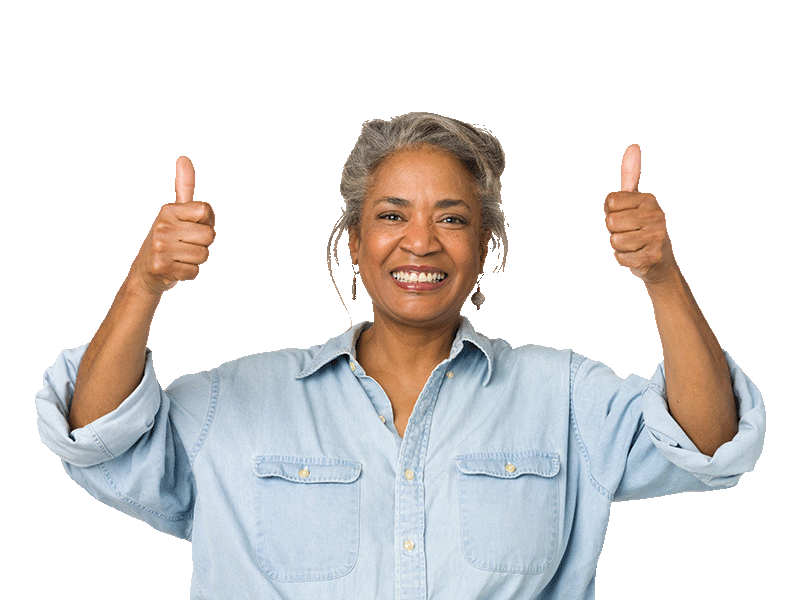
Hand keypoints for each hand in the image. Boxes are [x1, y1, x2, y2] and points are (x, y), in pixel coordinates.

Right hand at [128, 156, 215, 294]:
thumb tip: (184, 157)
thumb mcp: (174, 211)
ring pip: (204, 255)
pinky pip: (195, 272)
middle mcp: (162, 225)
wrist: (145, 272)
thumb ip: (184, 186)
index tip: (191, 226)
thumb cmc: (167, 239)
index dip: (206, 222)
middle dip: (202, 244)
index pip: (206, 211)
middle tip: (185, 245)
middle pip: (210, 235)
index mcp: (168, 209)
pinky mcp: (161, 266)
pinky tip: (175, 269)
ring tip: (179, 257)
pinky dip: (188, 273)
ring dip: (195, 260)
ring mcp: (160, 246)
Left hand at [604, 144, 674, 284]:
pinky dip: (624, 259)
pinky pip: (620, 257)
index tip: (626, 217)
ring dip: (619, 246)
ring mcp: (657, 236)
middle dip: (614, 231)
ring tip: (633, 244)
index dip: (611, 213)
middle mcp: (656, 215)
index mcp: (648, 199)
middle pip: (610, 222)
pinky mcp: (652, 256)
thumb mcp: (635, 201)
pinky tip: (637, 256)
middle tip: (630, 233)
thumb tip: (633, 146)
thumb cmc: (641, 228)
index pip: (609, 202)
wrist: (659, 262)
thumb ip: (630, 176)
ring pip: (614, 240)